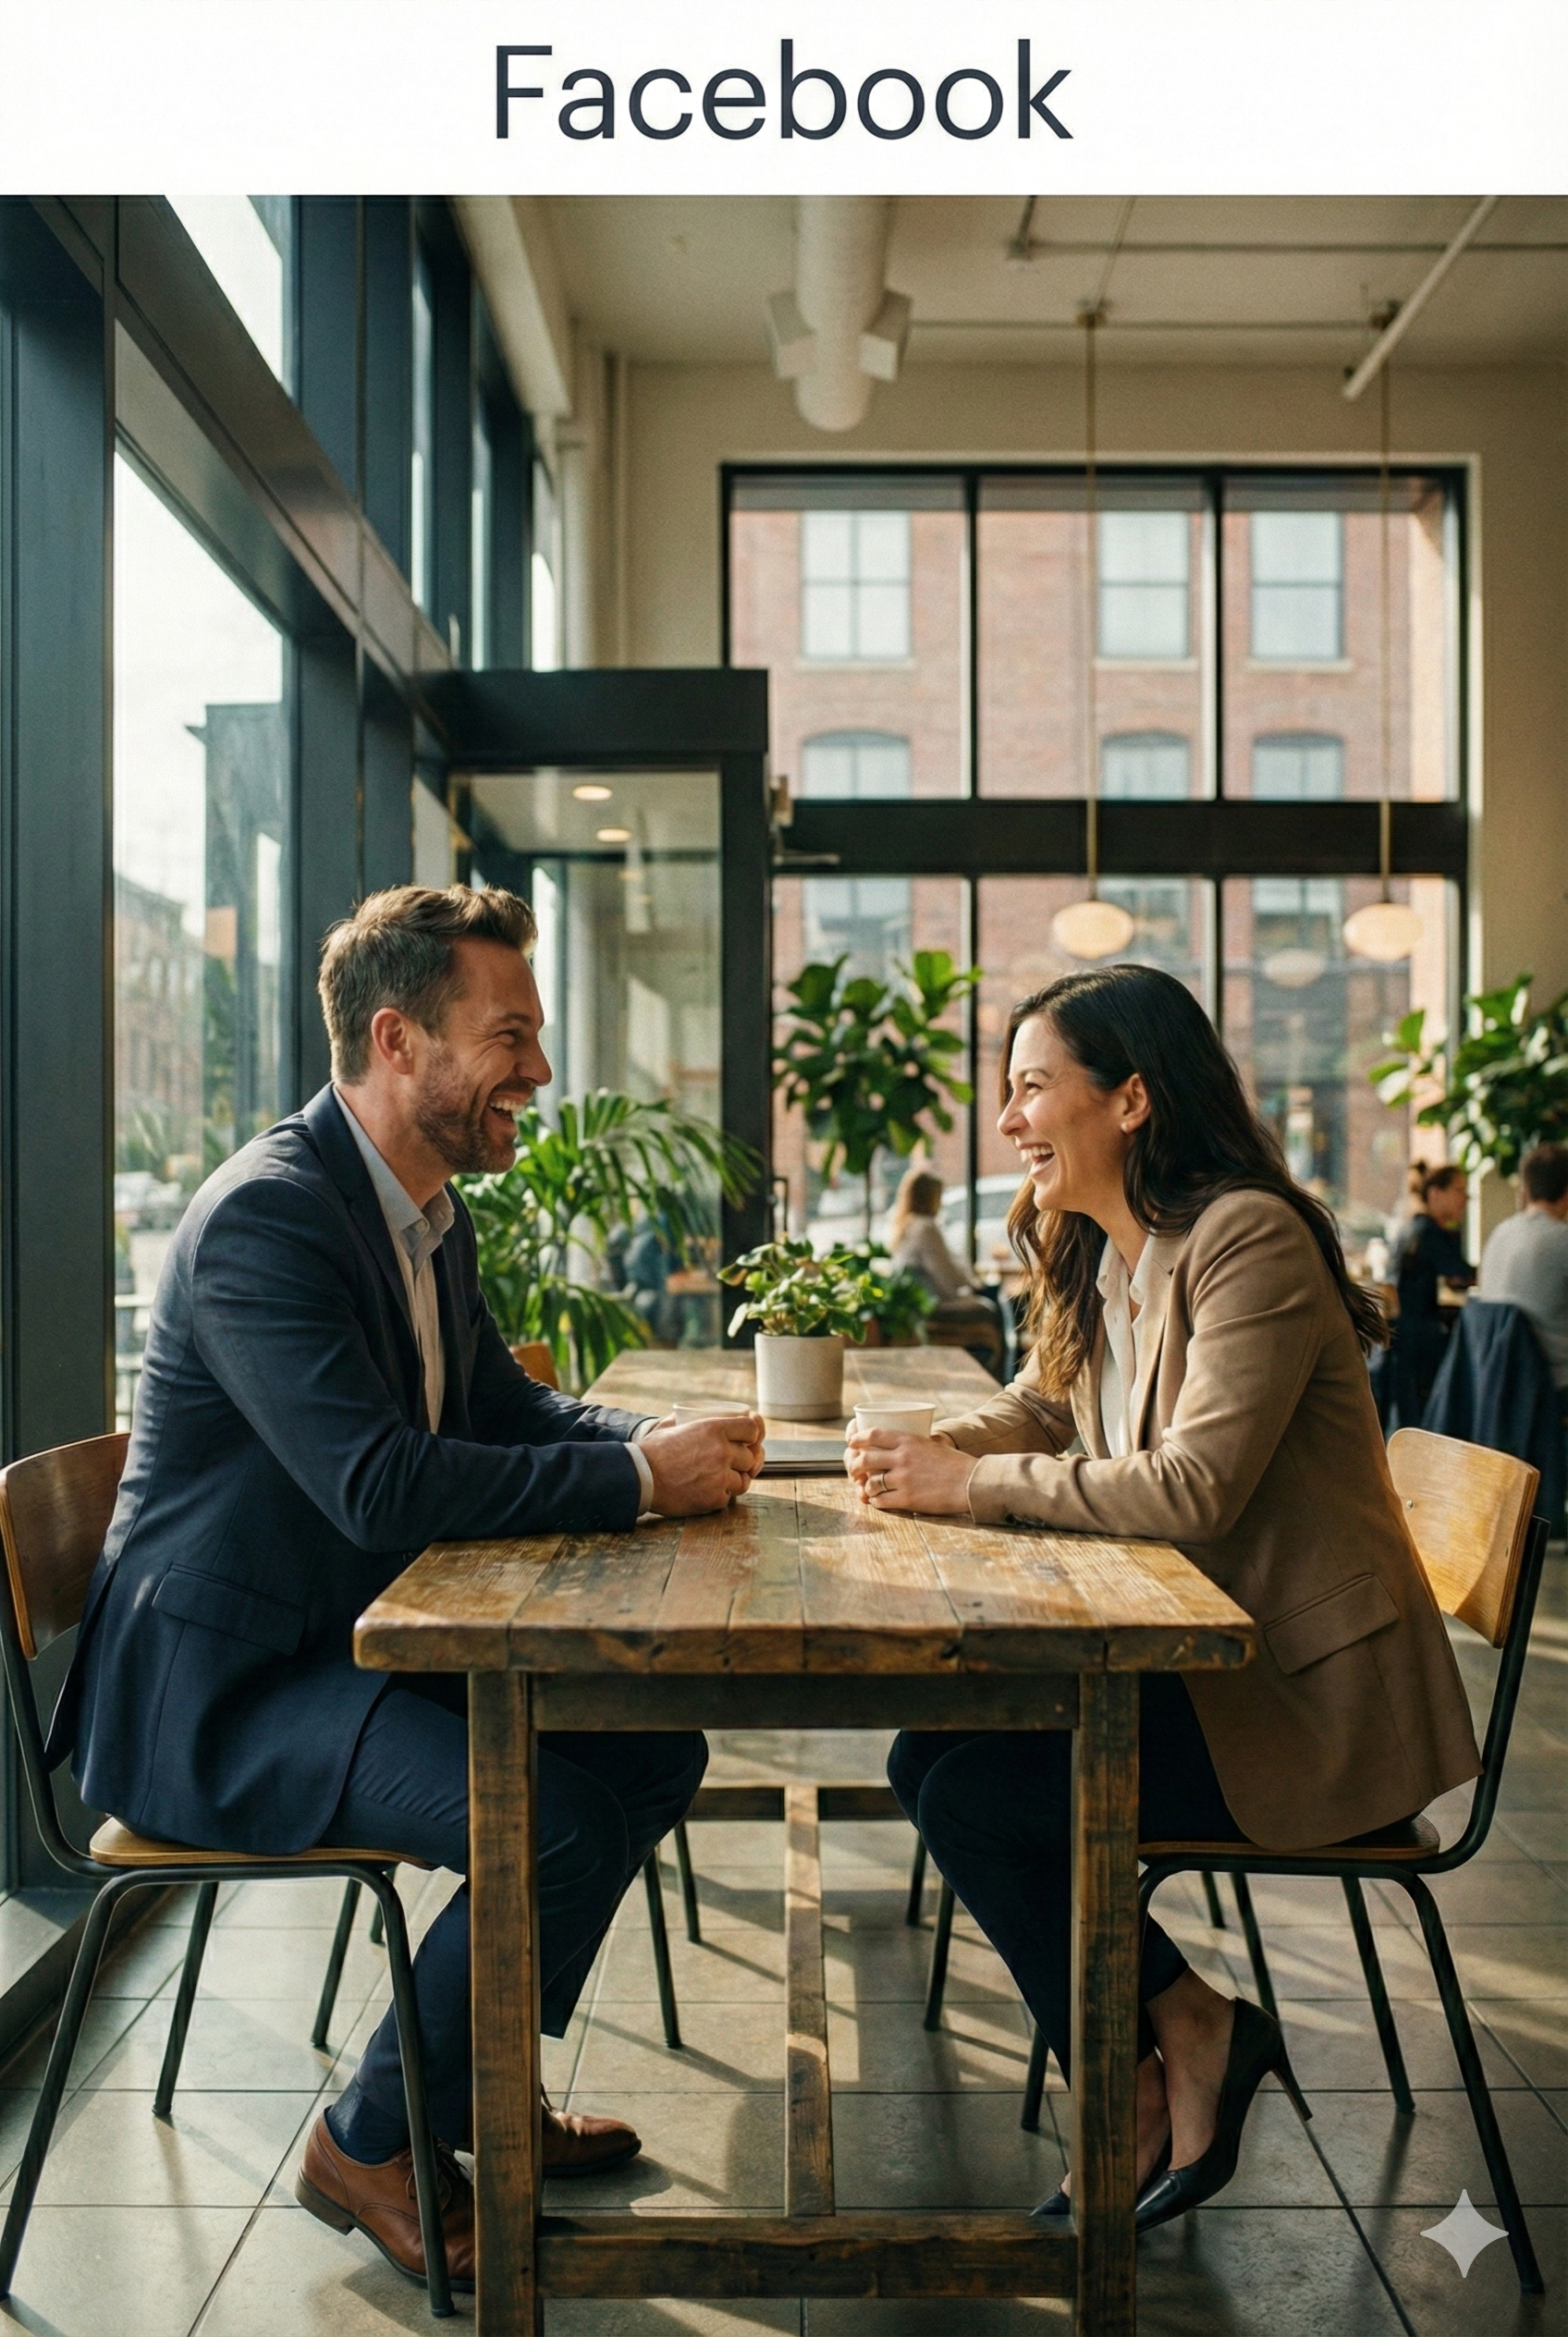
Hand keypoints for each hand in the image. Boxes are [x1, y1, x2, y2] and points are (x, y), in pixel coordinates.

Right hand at [640, 1414, 764, 1515]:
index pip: (753, 1429)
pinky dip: (720, 1495)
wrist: (639, 1478)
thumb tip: (695, 1413)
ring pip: (743, 1480)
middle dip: (741, 1461)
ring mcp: (719, 1476)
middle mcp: (721, 1451)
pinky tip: (706, 1490)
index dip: (752, 1435)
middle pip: (750, 1457)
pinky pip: (728, 1497)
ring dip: (734, 1480)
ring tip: (718, 1479)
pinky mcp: (714, 1498)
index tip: (747, 1441)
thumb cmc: (652, 1451)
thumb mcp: (672, 1424)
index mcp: (713, 1429)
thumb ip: (691, 1418)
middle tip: (728, 1464)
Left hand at [844, 1428, 976, 1514]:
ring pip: (870, 1482)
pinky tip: (878, 1501)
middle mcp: (902, 1457)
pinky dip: (876, 1501)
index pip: (872, 1434)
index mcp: (908, 1440)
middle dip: (854, 1465)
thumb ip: (911, 1444)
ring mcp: (903, 1478)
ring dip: (866, 1487)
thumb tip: (896, 1445)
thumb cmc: (954, 1463)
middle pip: (864, 1458)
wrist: (971, 1482)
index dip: (857, 1439)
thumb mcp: (931, 1444)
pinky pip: (881, 1501)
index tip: (852, 1443)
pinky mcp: (908, 1498)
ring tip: (869, 1489)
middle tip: (854, 1471)